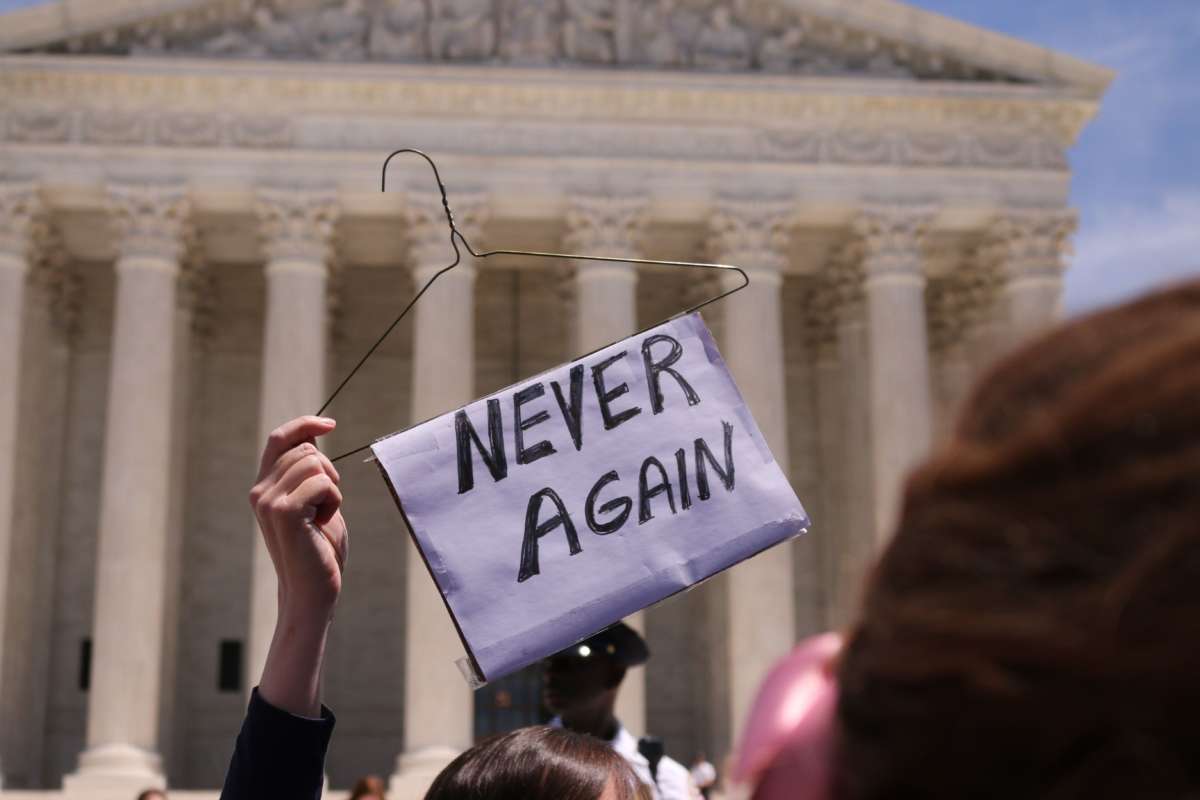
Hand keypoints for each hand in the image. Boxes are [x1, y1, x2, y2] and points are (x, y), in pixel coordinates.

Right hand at [249, 415, 347, 715]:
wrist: (312, 591)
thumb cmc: (319, 550)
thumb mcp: (315, 503)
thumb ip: (310, 473)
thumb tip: (313, 437)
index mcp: (264, 487)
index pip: (279, 439)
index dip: (304, 425)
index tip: (330, 424)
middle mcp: (260, 491)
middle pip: (306, 450)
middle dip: (329, 471)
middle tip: (326, 506)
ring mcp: (268, 500)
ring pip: (316, 464)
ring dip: (333, 489)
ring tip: (322, 517)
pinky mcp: (284, 511)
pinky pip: (322, 483)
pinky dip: (334, 501)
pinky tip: (322, 524)